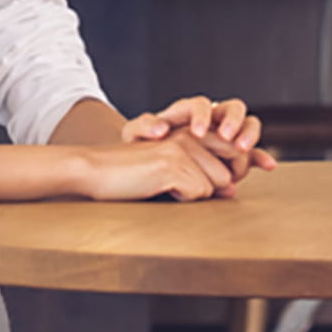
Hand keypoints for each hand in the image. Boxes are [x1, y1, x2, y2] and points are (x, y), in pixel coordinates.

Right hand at [76, 132, 242, 200]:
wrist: (95, 172)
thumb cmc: (132, 177)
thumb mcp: (173, 173)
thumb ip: (204, 176)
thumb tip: (233, 190)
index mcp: (191, 132)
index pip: (235, 152)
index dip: (230, 174)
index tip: (208, 183)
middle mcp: (190, 135)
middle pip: (228, 173)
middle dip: (213, 188)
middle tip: (181, 188)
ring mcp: (183, 147)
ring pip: (216, 186)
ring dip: (194, 195)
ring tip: (164, 185)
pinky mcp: (174, 164)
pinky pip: (199, 194)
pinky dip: (181, 199)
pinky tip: (158, 188)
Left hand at [122, 95, 275, 184]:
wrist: (149, 163)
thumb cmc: (143, 147)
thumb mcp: (135, 135)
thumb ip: (143, 126)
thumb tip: (161, 129)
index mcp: (189, 111)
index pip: (201, 104)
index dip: (202, 115)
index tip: (197, 133)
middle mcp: (212, 118)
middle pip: (232, 107)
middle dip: (233, 121)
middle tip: (227, 137)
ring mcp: (225, 135)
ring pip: (247, 124)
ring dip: (249, 135)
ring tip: (242, 149)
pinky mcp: (233, 154)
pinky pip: (252, 153)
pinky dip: (260, 158)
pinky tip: (268, 166)